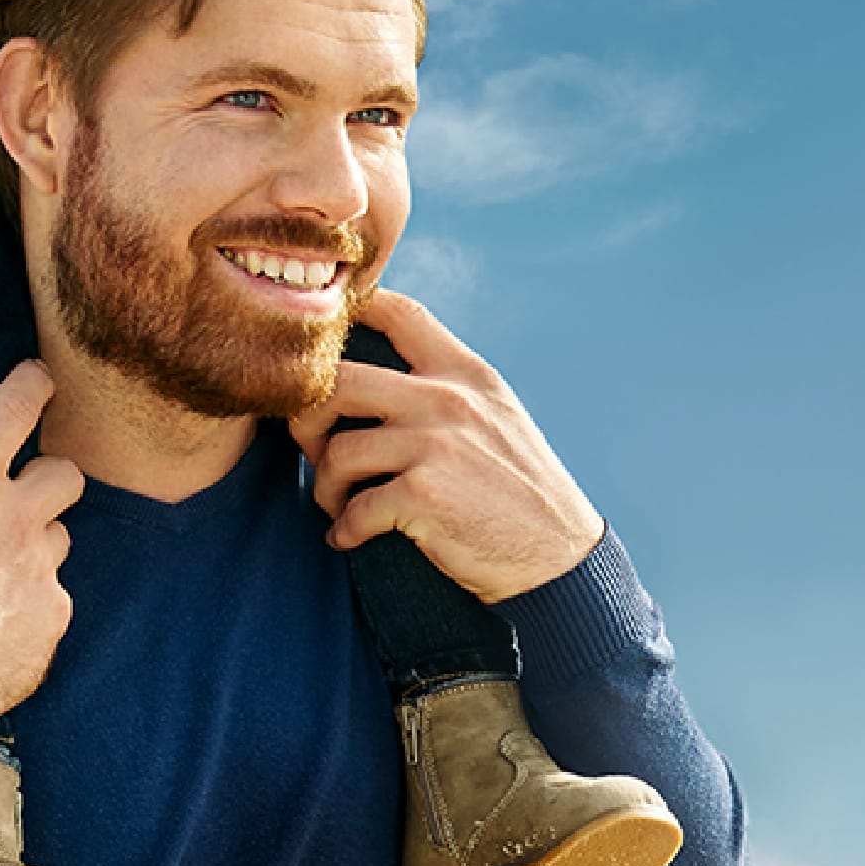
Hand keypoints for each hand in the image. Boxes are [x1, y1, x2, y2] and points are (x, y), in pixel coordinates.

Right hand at [0, 361, 83, 714]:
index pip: (15, 408)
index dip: (32, 385)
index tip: (37, 380)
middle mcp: (17, 515)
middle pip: (64, 471)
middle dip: (46, 481)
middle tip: (15, 503)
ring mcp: (43, 563)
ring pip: (62, 533)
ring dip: (38, 544)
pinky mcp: (57, 610)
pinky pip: (55, 592)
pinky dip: (34, 600)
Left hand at [289, 288, 604, 602]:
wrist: (556, 554)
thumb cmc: (520, 488)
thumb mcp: (496, 414)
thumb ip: (450, 388)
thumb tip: (386, 377)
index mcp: (466, 373)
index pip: (400, 314)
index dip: (354, 311)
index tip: (326, 338)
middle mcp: (448, 399)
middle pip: (340, 378)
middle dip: (308, 417)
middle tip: (313, 447)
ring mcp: (435, 445)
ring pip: (337, 451)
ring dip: (324, 486)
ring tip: (337, 504)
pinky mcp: (423, 496)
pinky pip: (354, 510)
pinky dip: (344, 530)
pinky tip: (350, 538)